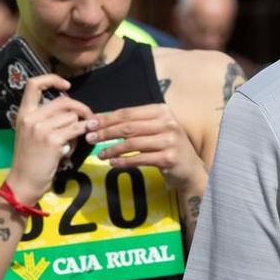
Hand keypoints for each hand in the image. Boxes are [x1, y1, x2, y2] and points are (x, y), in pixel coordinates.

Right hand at [3, 73, 92, 203]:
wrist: (23, 182)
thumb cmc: (29, 159)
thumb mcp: (30, 133)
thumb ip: (45, 118)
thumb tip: (70, 108)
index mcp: (23, 113)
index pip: (34, 84)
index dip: (52, 79)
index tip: (66, 86)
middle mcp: (31, 118)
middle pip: (64, 101)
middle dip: (81, 109)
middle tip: (88, 118)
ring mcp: (41, 129)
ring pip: (72, 117)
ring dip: (77, 129)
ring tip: (69, 143)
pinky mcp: (53, 141)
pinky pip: (76, 130)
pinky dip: (80, 138)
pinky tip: (71, 148)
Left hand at [85, 103, 203, 191]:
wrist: (190, 168)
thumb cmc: (168, 146)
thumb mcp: (154, 129)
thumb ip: (134, 124)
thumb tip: (101, 120)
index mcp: (161, 111)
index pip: (128, 113)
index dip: (107, 118)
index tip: (90, 124)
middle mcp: (167, 123)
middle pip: (128, 127)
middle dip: (105, 132)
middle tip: (89, 138)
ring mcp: (169, 141)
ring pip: (132, 143)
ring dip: (112, 149)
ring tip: (100, 155)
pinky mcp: (169, 158)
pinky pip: (140, 159)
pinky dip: (124, 161)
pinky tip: (113, 163)